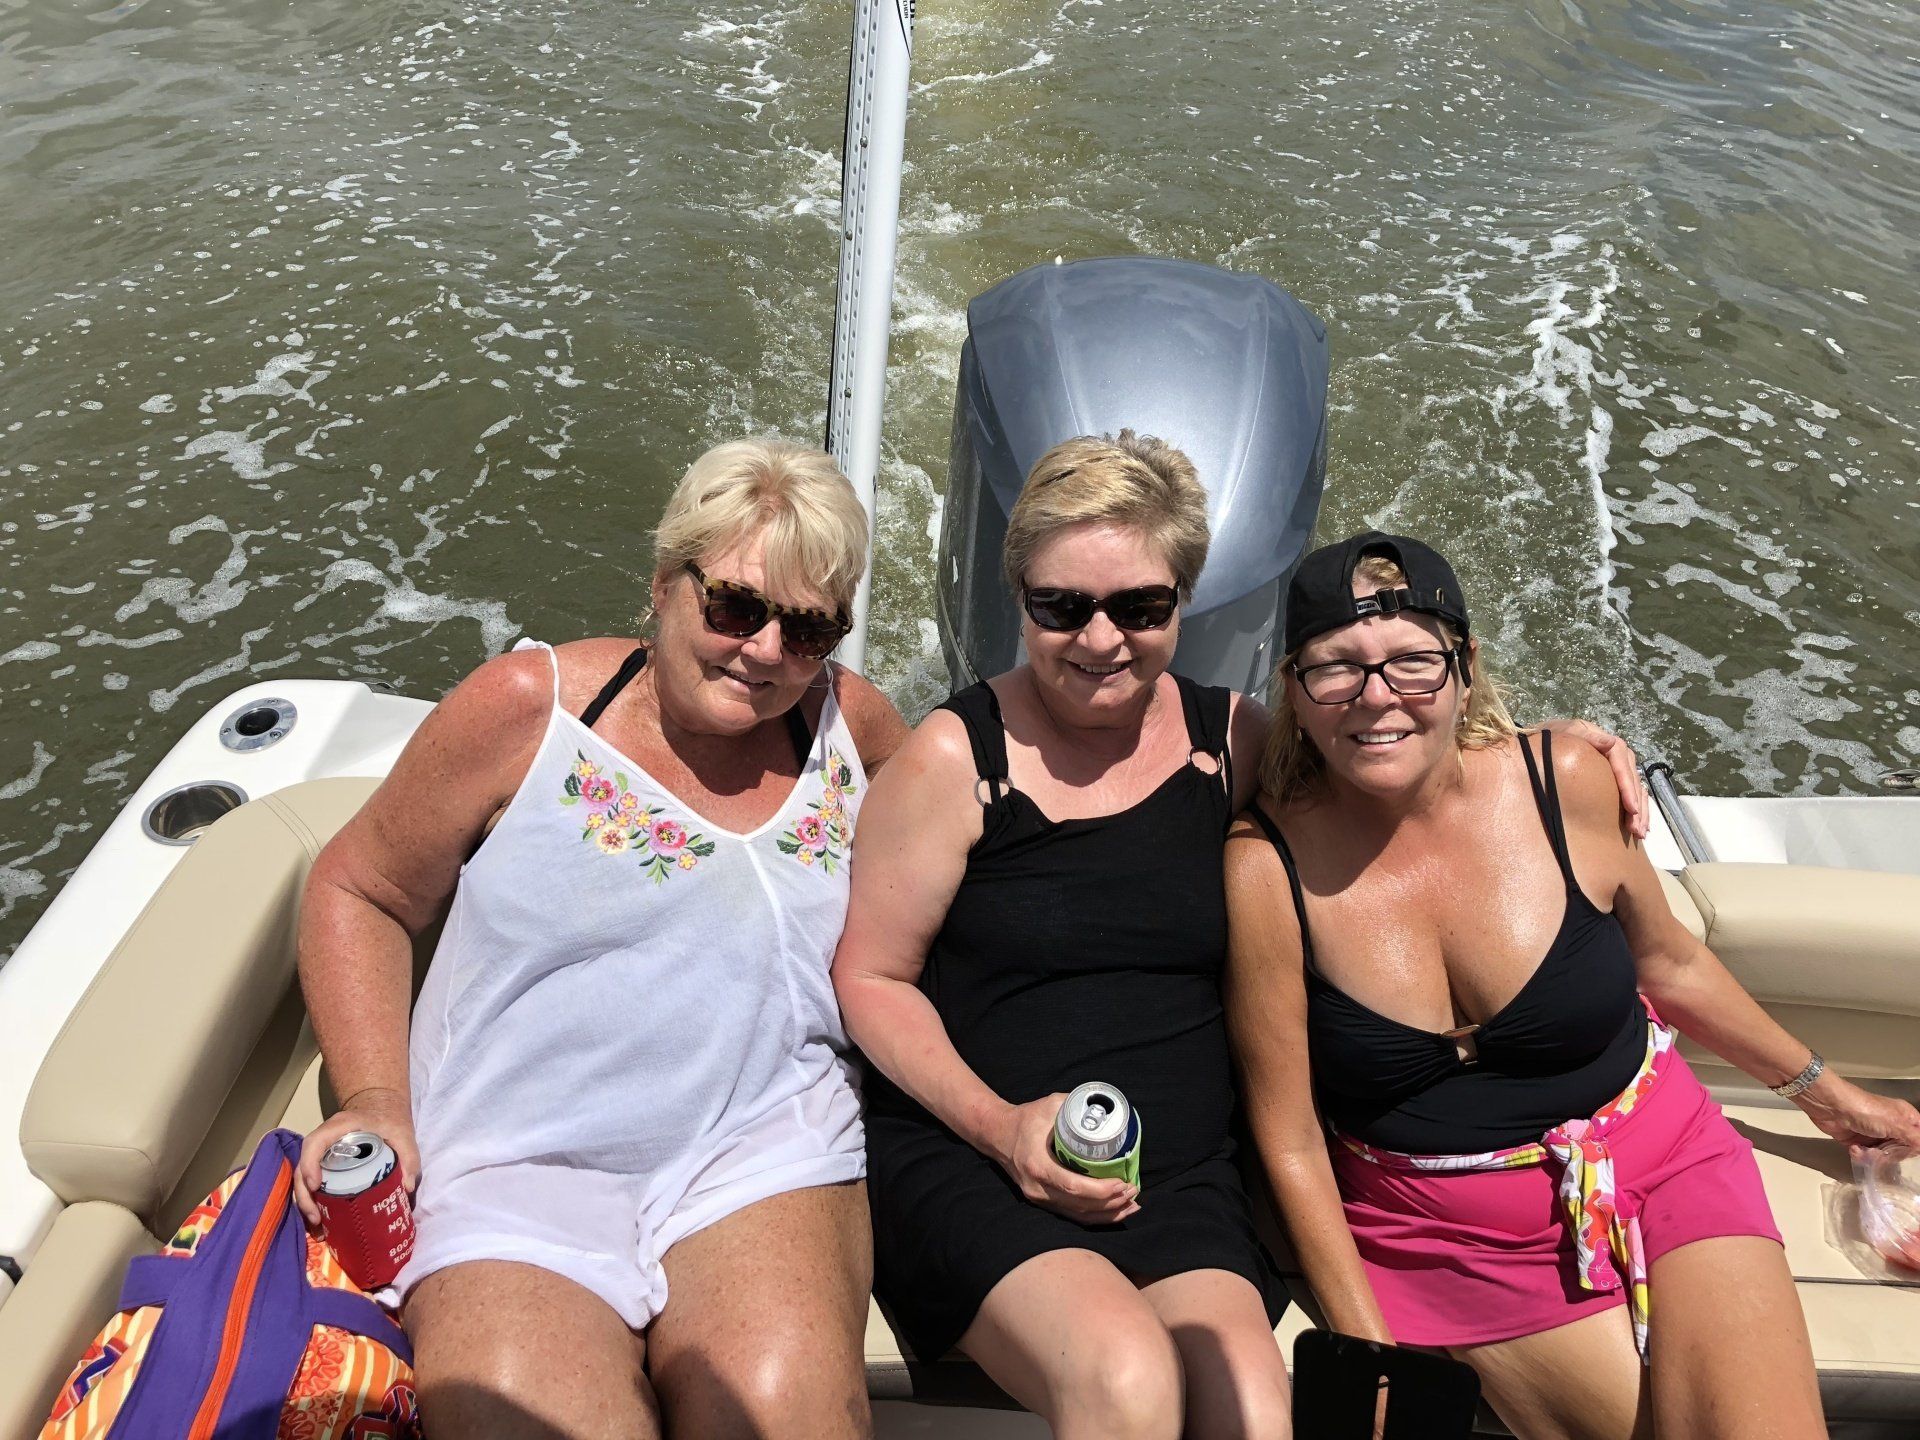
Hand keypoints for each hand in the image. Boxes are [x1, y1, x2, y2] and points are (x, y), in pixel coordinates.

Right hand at [294, 1087, 420, 1225]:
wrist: (383, 1110)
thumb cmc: (390, 1120)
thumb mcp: (403, 1134)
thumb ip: (410, 1157)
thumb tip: (407, 1187)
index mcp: (340, 1126)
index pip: (315, 1142)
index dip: (310, 1164)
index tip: (315, 1187)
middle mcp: (325, 1139)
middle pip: (303, 1166)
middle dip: (304, 1194)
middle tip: (316, 1219)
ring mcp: (322, 1153)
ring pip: (303, 1177)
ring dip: (306, 1202)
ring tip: (318, 1226)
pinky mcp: (325, 1164)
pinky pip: (311, 1182)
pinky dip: (313, 1200)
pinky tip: (322, 1220)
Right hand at [988, 1094, 1139, 1224]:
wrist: (997, 1134)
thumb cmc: (1025, 1118)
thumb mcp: (1051, 1105)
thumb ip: (1077, 1105)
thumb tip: (1107, 1108)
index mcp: (1039, 1166)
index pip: (1075, 1187)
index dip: (1102, 1191)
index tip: (1123, 1183)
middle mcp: (1037, 1188)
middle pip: (1080, 1206)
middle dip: (1111, 1203)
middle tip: (1133, 1191)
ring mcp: (1038, 1198)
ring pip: (1078, 1216)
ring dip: (1108, 1214)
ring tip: (1132, 1205)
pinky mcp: (1042, 1202)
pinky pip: (1072, 1215)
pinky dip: (1095, 1216)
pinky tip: (1114, 1212)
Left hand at [1542, 718, 1647, 839]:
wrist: (1548, 737)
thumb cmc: (1556, 736)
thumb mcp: (1567, 732)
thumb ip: (1586, 736)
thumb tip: (1611, 742)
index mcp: (1610, 745)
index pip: (1623, 766)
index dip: (1628, 788)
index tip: (1632, 808)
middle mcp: (1619, 756)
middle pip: (1633, 782)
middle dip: (1638, 807)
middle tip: (1637, 830)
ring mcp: (1619, 767)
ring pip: (1636, 790)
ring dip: (1641, 812)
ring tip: (1640, 833)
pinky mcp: (1615, 777)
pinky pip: (1631, 793)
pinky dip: (1638, 810)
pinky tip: (1640, 826)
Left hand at [1799, 1073, 1919, 1149]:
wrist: (1831, 1106)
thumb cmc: (1867, 1111)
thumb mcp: (1896, 1124)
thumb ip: (1915, 1139)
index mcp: (1905, 1117)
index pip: (1918, 1138)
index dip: (1914, 1147)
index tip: (1905, 1150)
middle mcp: (1892, 1126)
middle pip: (1901, 1150)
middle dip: (1891, 1155)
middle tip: (1882, 1151)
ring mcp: (1874, 1134)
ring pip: (1883, 1155)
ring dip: (1873, 1156)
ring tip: (1864, 1150)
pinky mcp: (1857, 1141)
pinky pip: (1866, 1155)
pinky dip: (1860, 1154)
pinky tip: (1854, 1149)